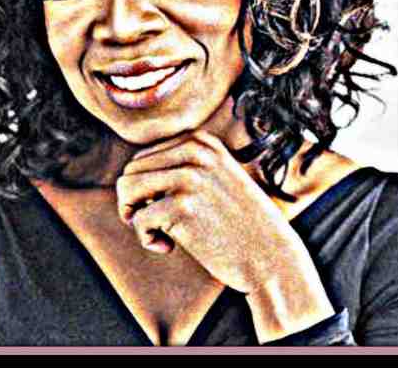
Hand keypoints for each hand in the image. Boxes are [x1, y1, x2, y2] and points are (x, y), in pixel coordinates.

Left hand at [117, 129, 316, 293]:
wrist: (270, 257)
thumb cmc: (237, 224)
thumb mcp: (216, 177)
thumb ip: (181, 165)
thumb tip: (127, 172)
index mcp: (200, 141)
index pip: (143, 158)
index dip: (145, 190)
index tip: (168, 210)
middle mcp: (194, 152)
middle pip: (130, 171)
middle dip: (136, 202)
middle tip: (159, 225)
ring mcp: (189, 177)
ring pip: (126, 189)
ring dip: (135, 217)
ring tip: (159, 232)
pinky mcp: (183, 206)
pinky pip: (138, 219)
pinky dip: (147, 238)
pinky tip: (169, 247)